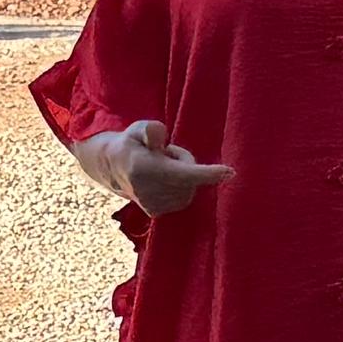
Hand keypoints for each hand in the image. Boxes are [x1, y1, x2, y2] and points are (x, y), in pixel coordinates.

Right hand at [78, 120, 231, 217]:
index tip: (230, 172)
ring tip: (163, 166)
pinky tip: (163, 181)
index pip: (183, 173)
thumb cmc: (132, 144)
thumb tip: (160, 138)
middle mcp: (147, 190)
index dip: (208, 173)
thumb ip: (151, 130)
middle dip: (186, 163)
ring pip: (188, 190)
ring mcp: (151, 204)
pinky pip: (183, 198)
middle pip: (189, 178)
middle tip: (166, 153)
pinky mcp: (155, 213)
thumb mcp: (137, 128)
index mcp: (144, 168)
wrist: (112, 168)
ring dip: (183, 176)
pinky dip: (180, 188)